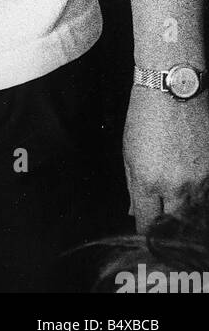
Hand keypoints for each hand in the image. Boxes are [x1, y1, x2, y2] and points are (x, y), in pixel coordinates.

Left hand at [123, 86, 208, 231]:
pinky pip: (208, 197)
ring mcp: (200, 180)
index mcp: (148, 182)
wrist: (174, 88)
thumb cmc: (145, 116)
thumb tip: (135, 212)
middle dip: (169, 235)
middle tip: (165, 237)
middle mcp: (176, 186)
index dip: (147, 237)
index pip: (148, 226)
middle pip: (175, 228)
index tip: (147, 242)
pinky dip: (201, 200)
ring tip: (178, 209)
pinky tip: (191, 192)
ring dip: (187, 218)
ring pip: (196, 215)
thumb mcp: (129, 151)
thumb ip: (133, 187)